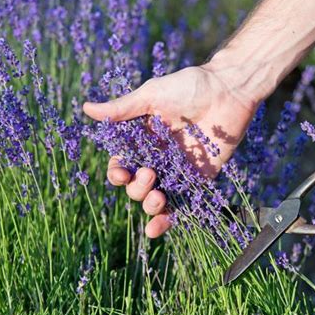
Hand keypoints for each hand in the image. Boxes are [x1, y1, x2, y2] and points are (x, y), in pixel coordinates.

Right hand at [83, 65, 257, 237]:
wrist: (228, 90)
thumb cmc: (188, 87)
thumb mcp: (151, 96)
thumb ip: (122, 110)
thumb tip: (86, 109)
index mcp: (144, 140)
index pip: (123, 165)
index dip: (118, 174)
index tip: (122, 174)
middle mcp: (159, 158)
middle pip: (138, 186)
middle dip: (137, 188)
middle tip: (149, 173)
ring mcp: (180, 170)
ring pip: (157, 198)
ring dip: (151, 206)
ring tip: (157, 197)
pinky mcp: (201, 178)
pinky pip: (184, 203)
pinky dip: (169, 218)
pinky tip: (157, 227)